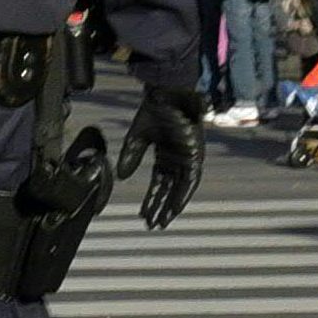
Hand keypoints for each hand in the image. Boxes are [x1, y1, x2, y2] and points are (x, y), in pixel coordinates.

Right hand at [115, 84, 206, 228]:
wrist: (166, 92)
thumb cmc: (154, 110)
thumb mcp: (137, 137)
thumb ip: (131, 156)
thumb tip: (121, 176)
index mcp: (165, 156)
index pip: (159, 184)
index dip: (152, 200)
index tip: (144, 215)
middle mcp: (177, 159)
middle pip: (170, 190)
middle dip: (162, 208)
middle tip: (154, 225)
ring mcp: (187, 157)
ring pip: (181, 188)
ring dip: (172, 205)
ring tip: (163, 221)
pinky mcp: (195, 154)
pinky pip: (191, 179)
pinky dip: (184, 193)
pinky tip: (176, 206)